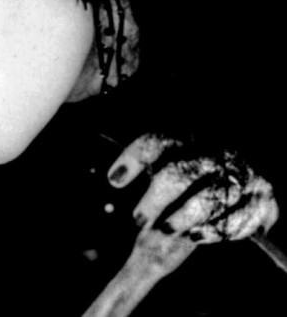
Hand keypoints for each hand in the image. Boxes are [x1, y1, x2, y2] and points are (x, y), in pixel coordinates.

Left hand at [107, 133, 277, 242]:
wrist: (243, 175)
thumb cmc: (193, 173)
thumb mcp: (170, 161)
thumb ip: (145, 163)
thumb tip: (113, 178)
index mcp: (187, 138)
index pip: (156, 142)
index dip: (133, 158)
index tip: (114, 180)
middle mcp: (214, 153)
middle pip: (179, 173)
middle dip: (155, 199)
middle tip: (138, 218)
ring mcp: (240, 175)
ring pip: (207, 199)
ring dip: (182, 217)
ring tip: (166, 229)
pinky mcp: (262, 200)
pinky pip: (238, 219)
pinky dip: (215, 231)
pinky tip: (196, 237)